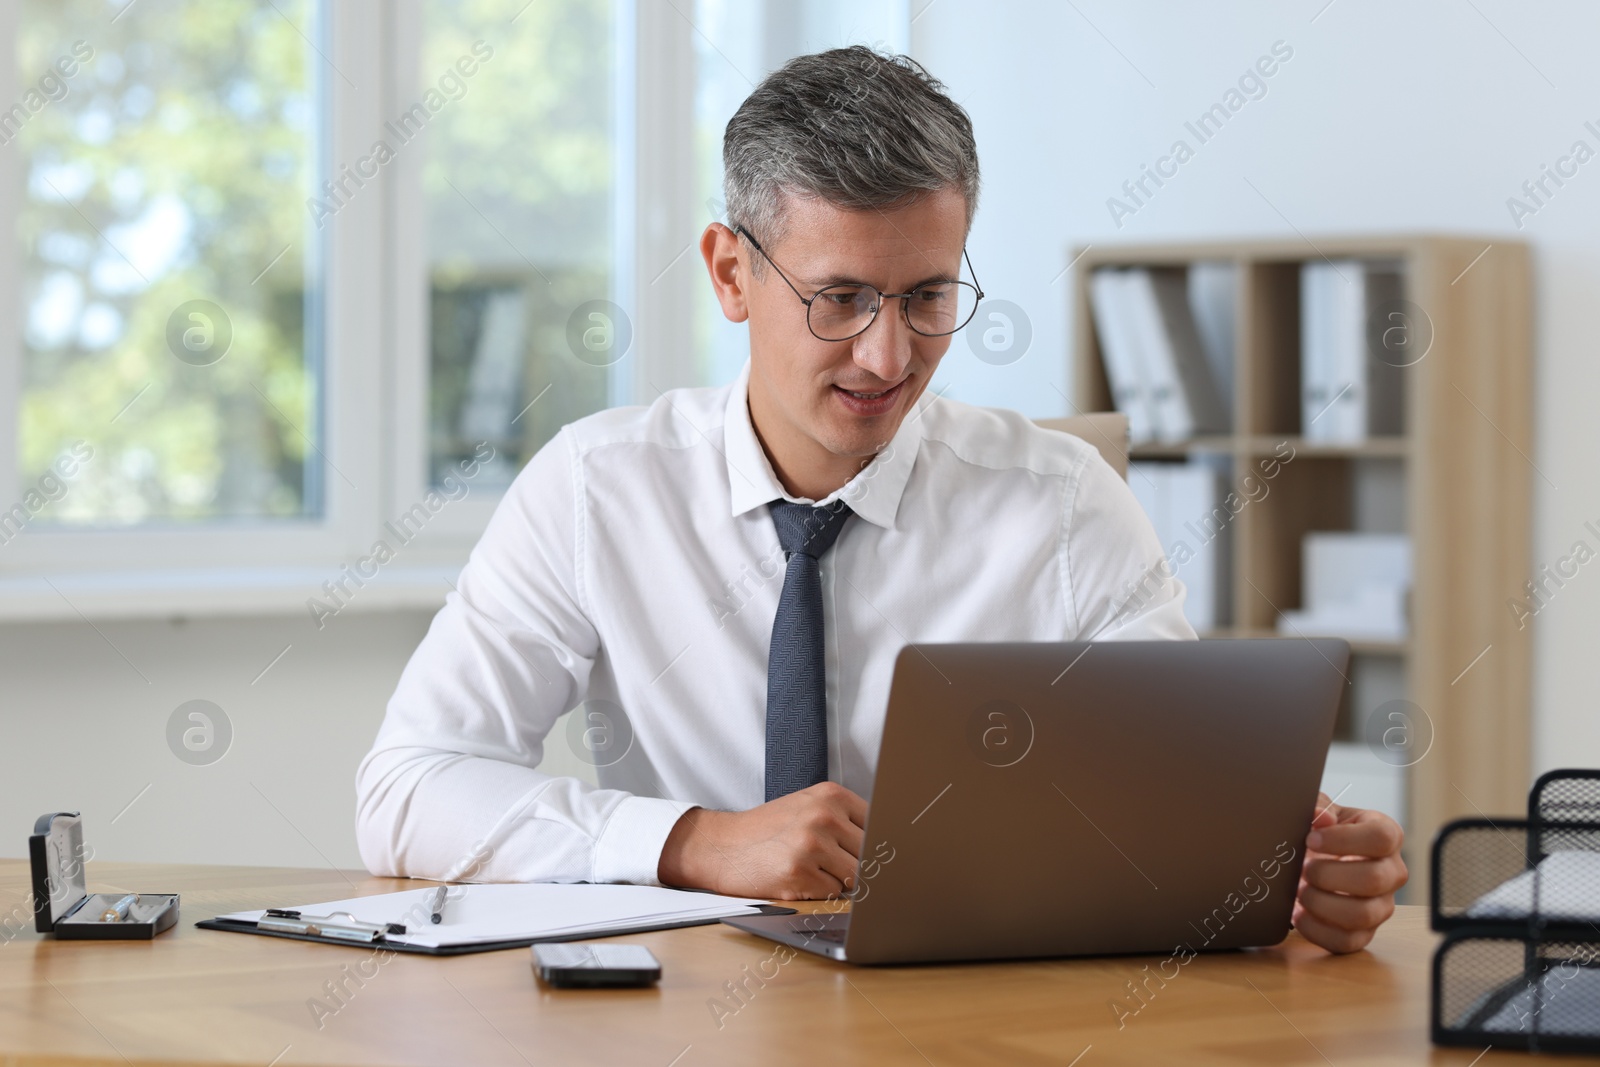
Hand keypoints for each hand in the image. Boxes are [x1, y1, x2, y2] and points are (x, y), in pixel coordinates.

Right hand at [657, 782, 866, 899]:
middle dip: (856, 865)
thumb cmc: (768, 829)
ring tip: (811, 868)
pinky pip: (832, 893)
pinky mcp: (799, 873)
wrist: (721, 845)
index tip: (875, 855)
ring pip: (855, 876)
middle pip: (869, 853)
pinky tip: (798, 879)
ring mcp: (812, 844)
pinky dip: (820, 893)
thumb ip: (844, 818)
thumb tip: (888, 845)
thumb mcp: (807, 807)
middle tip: (831, 864)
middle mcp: (824, 815)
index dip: (875, 845)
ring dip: (838, 881)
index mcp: (831, 795)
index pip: (880, 825)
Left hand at [1292, 791, 1407, 953]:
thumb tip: (1320, 818)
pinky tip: (1297, 914)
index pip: (1382, 838)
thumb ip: (1317, 807)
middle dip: (1327, 875)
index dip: (1343, 839)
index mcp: (1386, 835)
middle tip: (1303, 868)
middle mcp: (1392, 872)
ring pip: (1362, 915)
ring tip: (1299, 891)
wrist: (1314, 856)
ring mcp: (1382, 905)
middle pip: (1373, 880)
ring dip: (1321, 904)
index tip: (1311, 838)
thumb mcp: (1318, 810)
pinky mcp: (1365, 932)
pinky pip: (1348, 942)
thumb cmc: (1321, 831)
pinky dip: (1316, 930)